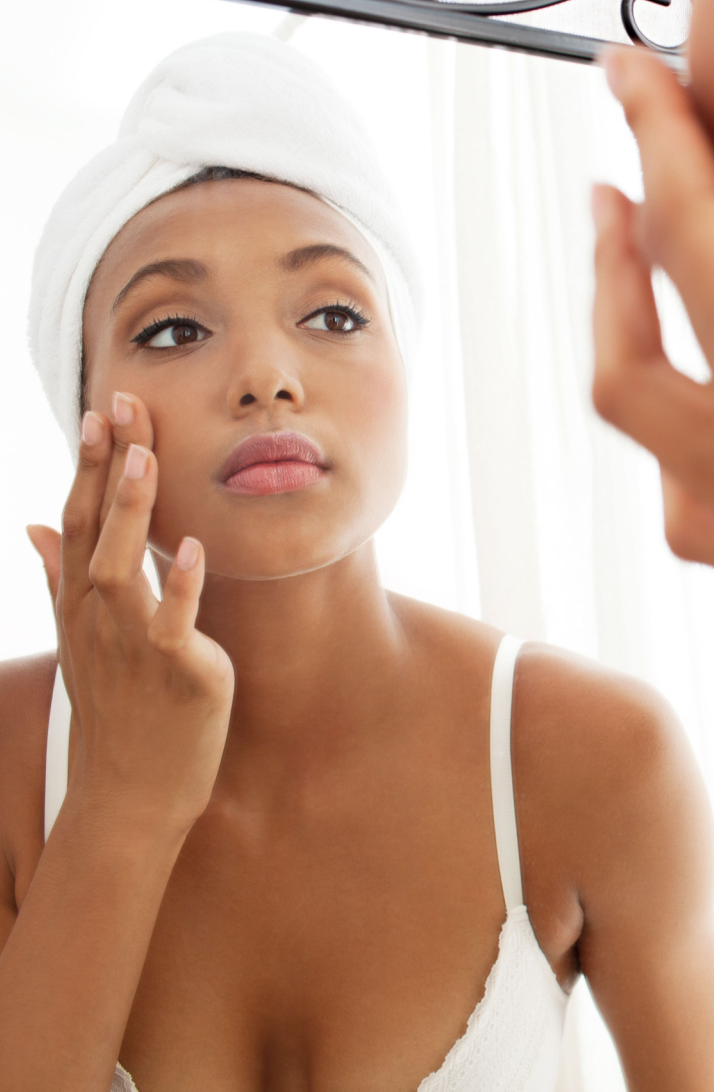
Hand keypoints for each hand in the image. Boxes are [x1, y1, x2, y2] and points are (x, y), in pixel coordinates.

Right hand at [27, 392, 232, 841]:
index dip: (89, 466)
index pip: (78, 522)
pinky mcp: (177, 673)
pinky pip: (175, 625)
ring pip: (122, 569)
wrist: (133, 793)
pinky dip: (182, 588)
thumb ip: (60, 578)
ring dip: (132, 513)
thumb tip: (34, 526)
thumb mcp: (82, 639)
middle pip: (94, 531)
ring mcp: (133, 646)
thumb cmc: (118, 709)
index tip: (99, 411)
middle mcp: (97, 619)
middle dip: (106, 468)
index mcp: (80, 605)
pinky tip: (195, 549)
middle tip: (118, 405)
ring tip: (145, 459)